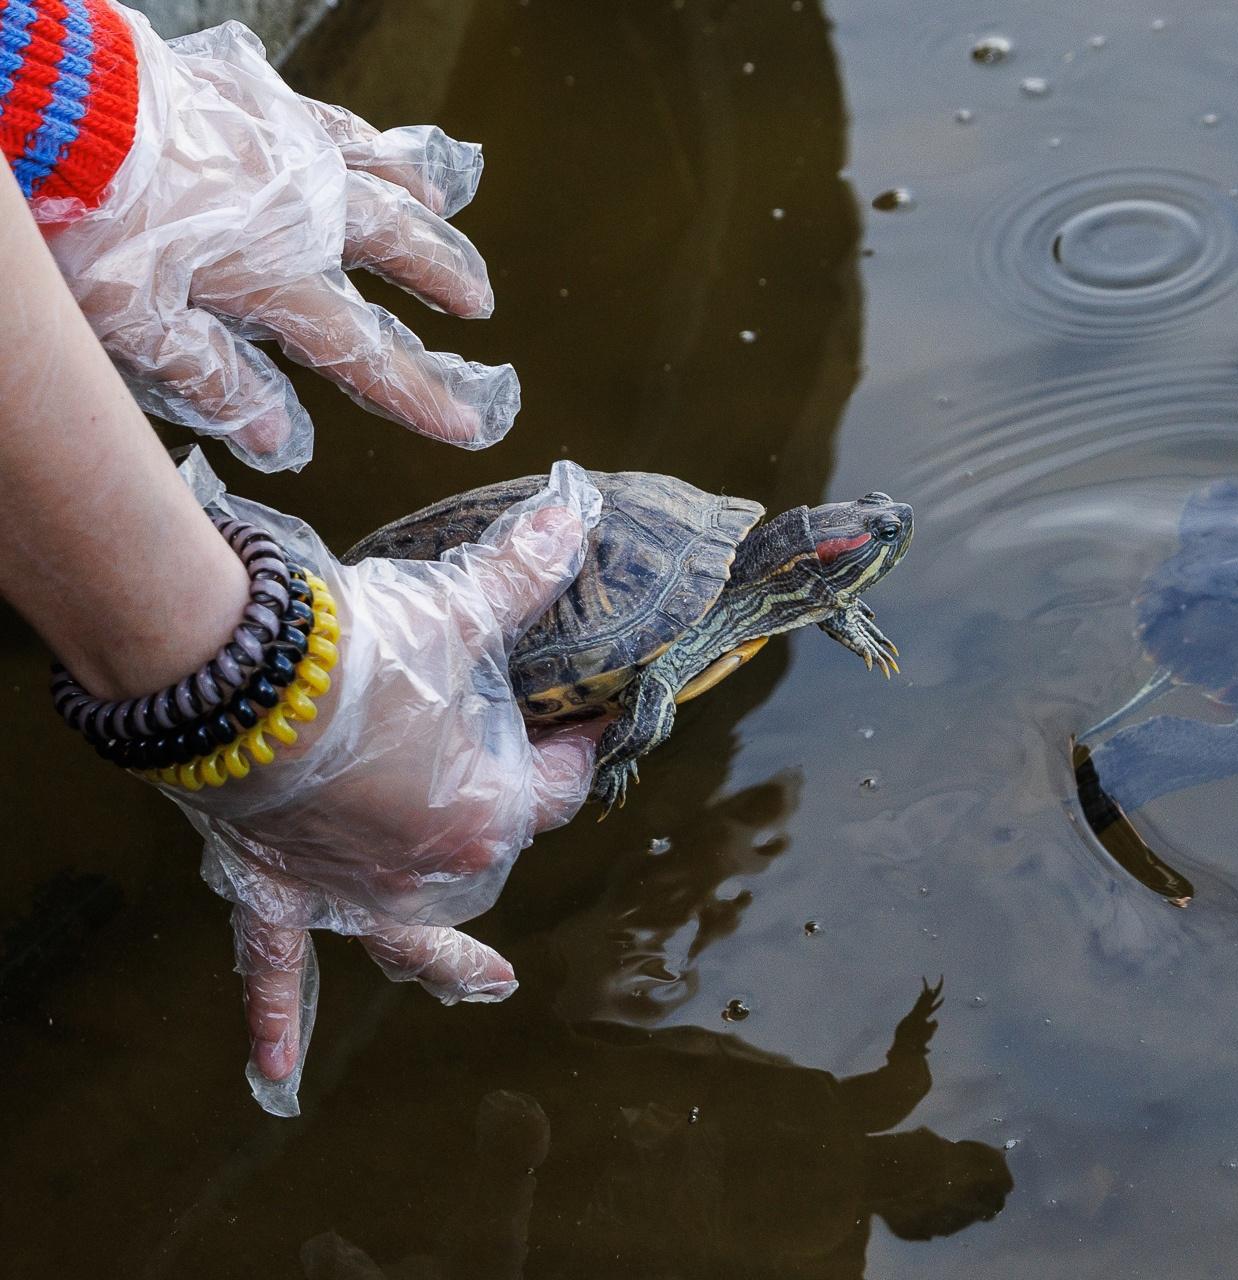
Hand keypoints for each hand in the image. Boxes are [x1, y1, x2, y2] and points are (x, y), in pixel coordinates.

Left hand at [39, 9, 515, 471]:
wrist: (60, 108)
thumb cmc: (87, 221)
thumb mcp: (135, 323)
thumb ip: (211, 377)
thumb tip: (274, 435)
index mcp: (273, 277)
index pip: (361, 351)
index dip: (416, 393)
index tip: (464, 422)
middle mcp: (301, 215)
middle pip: (395, 254)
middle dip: (442, 281)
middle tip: (478, 306)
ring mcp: (287, 153)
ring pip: (380, 185)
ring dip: (421, 211)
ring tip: (447, 217)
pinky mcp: (259, 104)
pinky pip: (337, 125)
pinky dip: (373, 146)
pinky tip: (385, 154)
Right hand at [169, 454, 601, 1115]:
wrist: (239, 669)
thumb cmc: (362, 645)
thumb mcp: (460, 606)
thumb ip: (525, 570)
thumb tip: (573, 512)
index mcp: (491, 810)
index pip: (561, 783)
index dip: (579, 743)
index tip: (588, 715)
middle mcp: (431, 866)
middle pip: (493, 853)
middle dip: (510, 820)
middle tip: (516, 779)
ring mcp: (352, 885)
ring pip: (408, 935)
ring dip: (442, 955)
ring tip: (484, 984)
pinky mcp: (276, 884)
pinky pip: (275, 966)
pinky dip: (275, 1018)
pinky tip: (276, 1074)